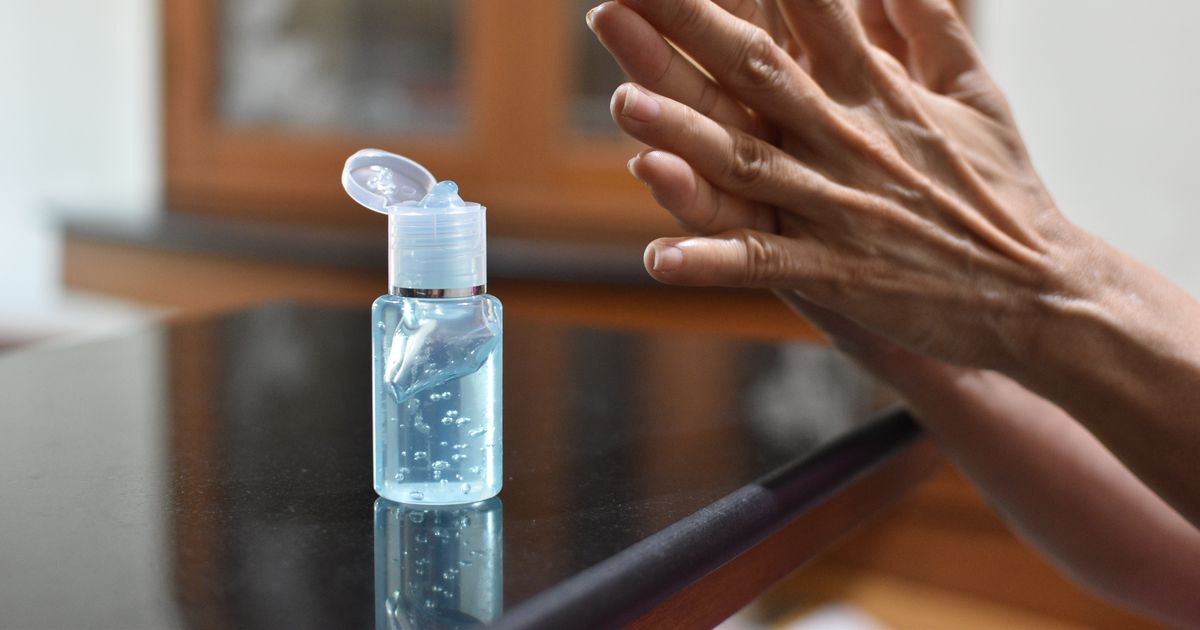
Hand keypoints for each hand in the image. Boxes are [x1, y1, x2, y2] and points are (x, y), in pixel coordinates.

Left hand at [589, 0, 1101, 370]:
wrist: (1041, 292)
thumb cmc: (1000, 188)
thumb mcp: (972, 91)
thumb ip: (924, 25)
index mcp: (877, 90)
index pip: (811, 12)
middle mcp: (849, 139)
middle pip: (757, 71)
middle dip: (687, 28)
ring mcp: (839, 207)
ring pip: (748, 163)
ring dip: (685, 134)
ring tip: (627, 103)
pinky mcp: (838, 273)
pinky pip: (764, 263)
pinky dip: (712, 262)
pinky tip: (658, 260)